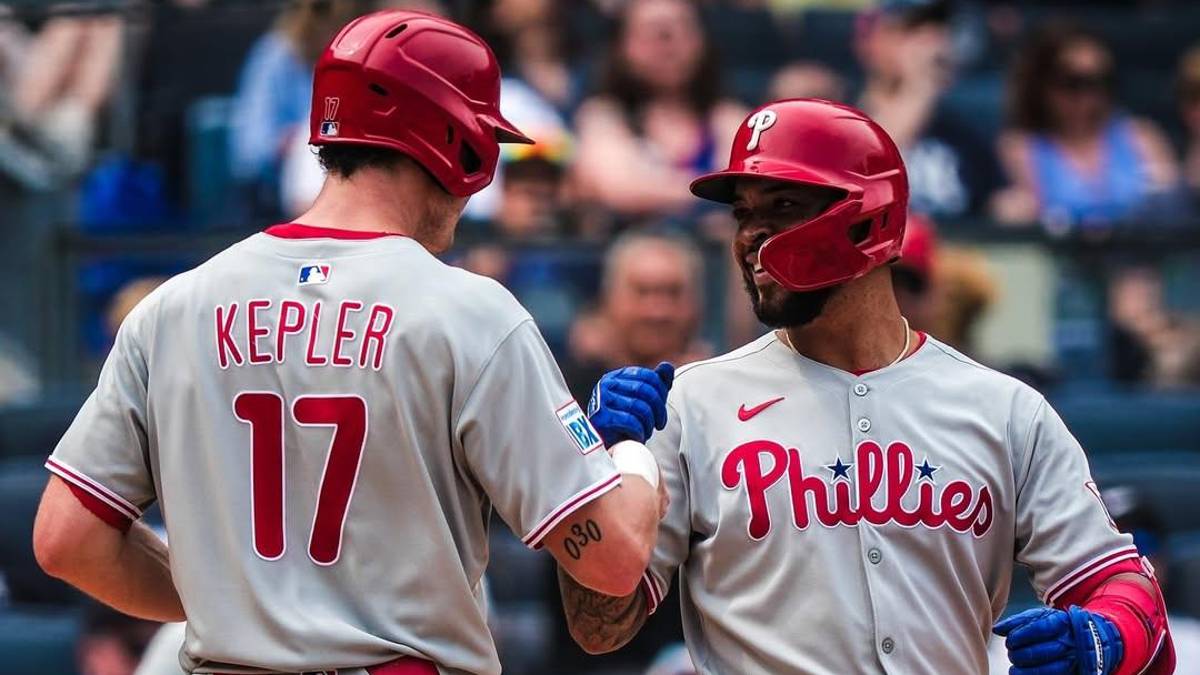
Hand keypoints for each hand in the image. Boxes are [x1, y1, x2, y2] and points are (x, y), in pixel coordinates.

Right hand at [587, 362, 673, 446]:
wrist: (604, 444)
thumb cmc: (624, 420)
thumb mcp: (641, 399)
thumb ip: (654, 382)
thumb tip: (667, 366)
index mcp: (617, 376)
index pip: (648, 376)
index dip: (662, 392)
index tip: (662, 407)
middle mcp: (607, 384)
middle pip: (645, 390)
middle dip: (659, 409)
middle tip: (660, 423)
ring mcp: (602, 400)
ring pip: (639, 407)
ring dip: (649, 422)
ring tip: (648, 430)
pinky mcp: (601, 418)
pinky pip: (630, 421)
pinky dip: (640, 430)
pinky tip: (639, 435)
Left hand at [993, 606, 1122, 674]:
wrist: (1092, 635)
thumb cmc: (1058, 625)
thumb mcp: (1040, 616)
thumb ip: (1018, 622)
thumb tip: (997, 629)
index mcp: (1061, 623)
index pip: (1038, 629)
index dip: (1020, 636)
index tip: (1010, 640)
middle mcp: (1069, 642)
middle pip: (1042, 651)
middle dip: (1020, 655)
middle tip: (1012, 654)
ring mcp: (1074, 659)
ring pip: (1049, 669)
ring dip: (1027, 671)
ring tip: (1014, 669)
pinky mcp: (1074, 671)